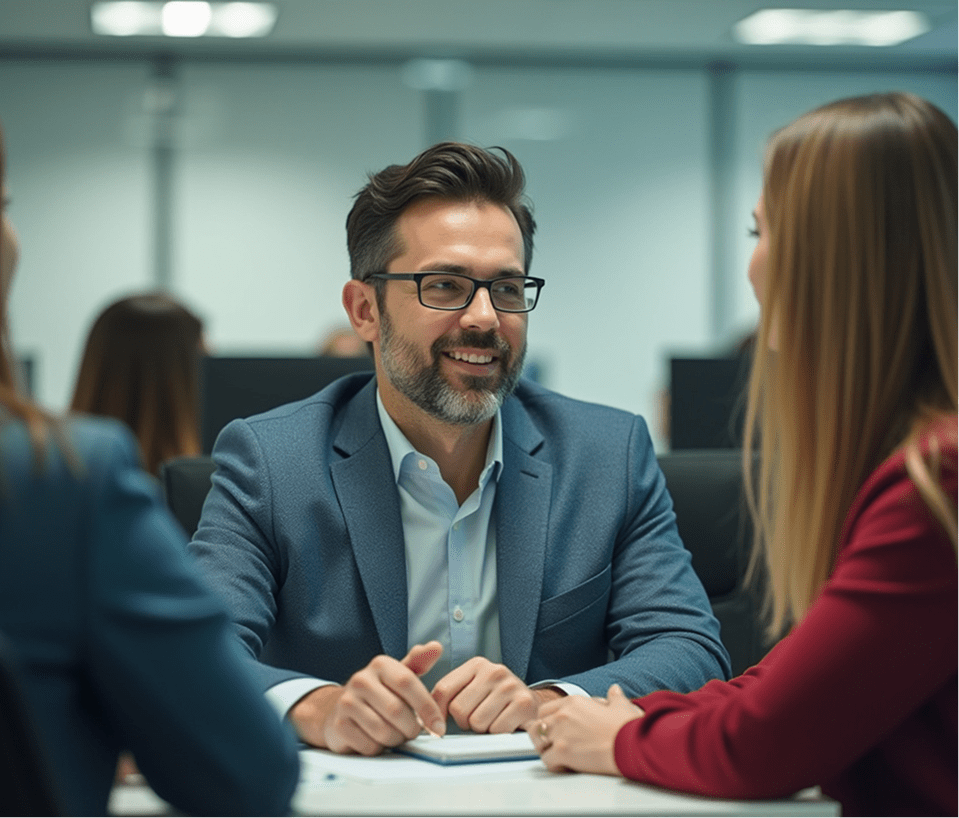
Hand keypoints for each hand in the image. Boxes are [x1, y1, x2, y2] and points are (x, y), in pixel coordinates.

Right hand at [290, 641, 445, 754]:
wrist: (341, 708)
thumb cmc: (378, 693)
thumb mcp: (398, 675)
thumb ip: (419, 663)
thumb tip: (436, 647)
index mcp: (380, 664)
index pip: (408, 683)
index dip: (427, 707)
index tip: (438, 727)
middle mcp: (361, 679)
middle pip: (397, 711)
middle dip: (411, 728)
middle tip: (412, 731)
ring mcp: (347, 702)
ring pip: (384, 732)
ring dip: (396, 739)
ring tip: (395, 734)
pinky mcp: (339, 725)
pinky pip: (369, 746)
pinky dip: (378, 748)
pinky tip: (375, 739)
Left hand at [431, 657, 554, 732]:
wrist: (532, 706)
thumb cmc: (495, 702)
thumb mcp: (472, 689)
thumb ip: (448, 695)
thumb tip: (424, 719)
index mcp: (476, 665)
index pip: (443, 690)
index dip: (437, 713)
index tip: (439, 725)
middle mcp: (493, 670)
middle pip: (458, 710)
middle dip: (466, 722)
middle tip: (479, 718)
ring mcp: (510, 685)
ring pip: (477, 722)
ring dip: (482, 730)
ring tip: (493, 720)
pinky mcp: (524, 703)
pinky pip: (496, 730)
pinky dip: (498, 734)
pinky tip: (506, 724)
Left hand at [526, 684, 644, 775]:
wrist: (632, 744)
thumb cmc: (628, 727)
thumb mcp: (621, 706)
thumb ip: (614, 697)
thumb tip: (615, 690)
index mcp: (574, 702)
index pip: (545, 709)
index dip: (548, 721)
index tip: (555, 729)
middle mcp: (563, 714)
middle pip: (537, 724)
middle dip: (543, 735)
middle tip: (553, 745)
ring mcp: (561, 733)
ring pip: (538, 742)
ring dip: (545, 750)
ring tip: (557, 756)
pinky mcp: (563, 752)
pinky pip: (547, 760)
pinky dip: (554, 765)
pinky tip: (564, 766)